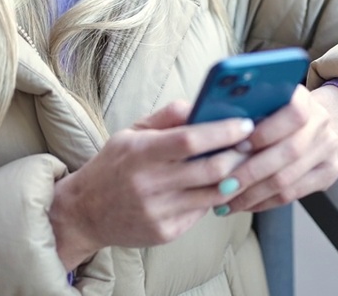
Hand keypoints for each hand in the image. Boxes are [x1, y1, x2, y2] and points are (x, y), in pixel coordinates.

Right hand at [49, 101, 254, 270]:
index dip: (222, 132)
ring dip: (234, 178)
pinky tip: (214, 187)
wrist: (85, 213)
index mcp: (139, 153)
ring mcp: (158, 212)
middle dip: (238, 156)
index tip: (245, 125)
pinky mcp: (165, 233)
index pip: (190, 140)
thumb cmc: (113, 167)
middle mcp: (148, 184)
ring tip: (243, 164)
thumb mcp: (131, 134)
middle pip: (210, 170)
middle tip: (252, 145)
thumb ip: (166, 117)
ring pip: (212, 194)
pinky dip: (212, 198)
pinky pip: (201, 213)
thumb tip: (200, 104)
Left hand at [218, 85, 337, 213]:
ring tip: (225, 201)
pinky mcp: (329, 172)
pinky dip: (264, 202)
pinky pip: (293, 194)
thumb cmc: (273, 111)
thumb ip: (243, 110)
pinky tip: (243, 204)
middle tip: (223, 186)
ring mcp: (329, 148)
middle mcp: (322, 122)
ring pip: (288, 179)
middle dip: (251, 172)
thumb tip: (207, 125)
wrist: (310, 122)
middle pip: (290, 152)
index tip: (238, 145)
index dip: (266, 132)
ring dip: (253, 194)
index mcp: (304, 98)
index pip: (294, 113)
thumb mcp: (261, 102)